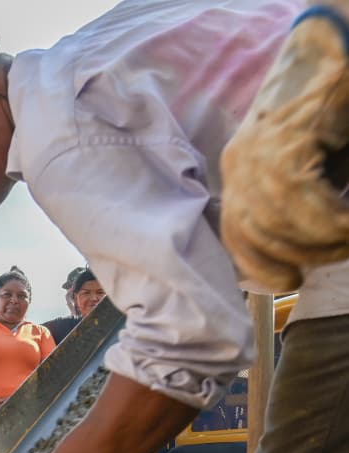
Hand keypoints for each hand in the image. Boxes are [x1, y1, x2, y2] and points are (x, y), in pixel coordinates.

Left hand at [220, 8, 348, 291]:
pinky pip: (305, 200)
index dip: (259, 266)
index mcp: (236, 172)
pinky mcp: (285, 141)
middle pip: (255, 233)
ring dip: (323, 241)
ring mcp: (257, 151)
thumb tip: (302, 251)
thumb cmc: (328, 114)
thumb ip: (295, 206)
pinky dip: (334, 222)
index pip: (234, 234)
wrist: (334, 52)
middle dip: (300, 256)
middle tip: (338, 254)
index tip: (290, 281)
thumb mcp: (305, 167)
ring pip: (280, 222)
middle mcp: (238, 163)